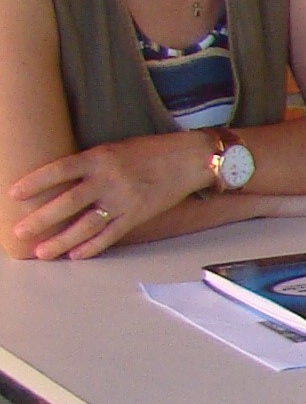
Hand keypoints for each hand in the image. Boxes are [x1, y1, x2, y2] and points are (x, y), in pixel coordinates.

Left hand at [9, 132, 213, 259]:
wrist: (190, 159)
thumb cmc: (151, 151)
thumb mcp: (114, 149)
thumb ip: (90, 165)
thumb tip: (61, 184)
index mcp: (100, 157)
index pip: (60, 170)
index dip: (36, 182)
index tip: (14, 194)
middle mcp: (109, 179)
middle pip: (68, 202)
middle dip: (42, 219)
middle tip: (20, 231)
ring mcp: (124, 200)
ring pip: (87, 224)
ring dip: (62, 239)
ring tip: (42, 252)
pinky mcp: (138, 215)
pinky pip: (111, 234)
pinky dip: (93, 246)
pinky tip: (76, 255)